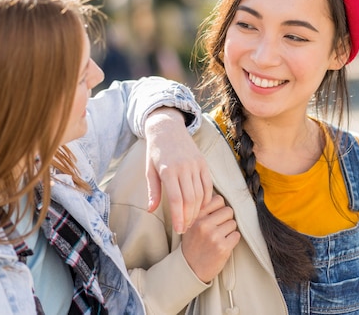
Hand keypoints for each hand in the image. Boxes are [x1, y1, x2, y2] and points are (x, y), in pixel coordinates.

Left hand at [144, 107, 212, 233]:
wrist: (167, 128)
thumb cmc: (156, 151)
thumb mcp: (149, 170)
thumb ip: (153, 191)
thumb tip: (151, 210)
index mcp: (168, 171)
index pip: (176, 200)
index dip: (178, 217)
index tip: (179, 229)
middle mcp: (184, 168)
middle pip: (190, 199)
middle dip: (189, 217)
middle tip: (185, 229)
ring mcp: (195, 165)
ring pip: (201, 194)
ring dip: (197, 210)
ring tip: (192, 220)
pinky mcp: (203, 163)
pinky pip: (208, 184)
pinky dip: (207, 198)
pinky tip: (201, 207)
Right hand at [181, 194, 240, 282]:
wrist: (190, 268)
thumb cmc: (194, 244)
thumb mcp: (191, 224)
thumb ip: (203, 211)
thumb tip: (221, 199)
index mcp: (196, 216)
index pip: (218, 200)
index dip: (220, 208)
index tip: (215, 216)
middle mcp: (204, 225)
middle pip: (228, 210)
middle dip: (226, 219)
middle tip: (218, 228)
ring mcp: (213, 236)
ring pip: (233, 223)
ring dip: (229, 230)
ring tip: (219, 238)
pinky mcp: (223, 247)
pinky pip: (236, 235)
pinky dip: (232, 240)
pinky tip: (223, 245)